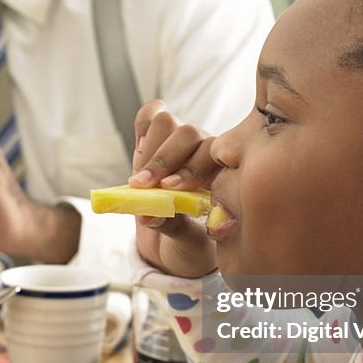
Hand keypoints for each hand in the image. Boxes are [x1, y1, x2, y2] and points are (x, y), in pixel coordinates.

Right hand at [130, 100, 218, 277]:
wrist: (178, 247)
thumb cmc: (193, 245)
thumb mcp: (188, 242)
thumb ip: (173, 226)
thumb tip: (149, 214)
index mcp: (225, 176)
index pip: (212, 153)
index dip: (189, 168)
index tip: (170, 189)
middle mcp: (206, 153)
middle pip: (188, 134)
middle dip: (163, 161)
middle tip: (143, 187)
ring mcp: (181, 143)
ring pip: (168, 122)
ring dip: (149, 151)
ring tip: (138, 180)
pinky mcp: (157, 138)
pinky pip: (152, 115)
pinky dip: (141, 125)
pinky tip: (138, 149)